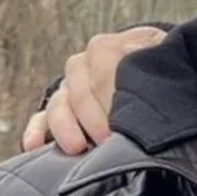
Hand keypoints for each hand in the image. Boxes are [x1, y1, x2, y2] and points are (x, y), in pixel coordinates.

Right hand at [20, 26, 167, 153]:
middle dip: (94, 119)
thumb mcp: (161, 54)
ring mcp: (67, 87)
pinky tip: (35, 146)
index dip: (112, 97)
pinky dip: (37, 132)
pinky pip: (42, 118)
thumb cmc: (156, 63)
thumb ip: (154, 58)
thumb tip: (142, 63)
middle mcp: (81, 65)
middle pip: (81, 92)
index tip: (124, 120)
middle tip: (109, 141)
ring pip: (59, 106)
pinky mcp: (58, 108)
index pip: (103, 71)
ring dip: (66, 127)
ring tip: (77, 147)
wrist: (148, 66)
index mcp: (106, 48)